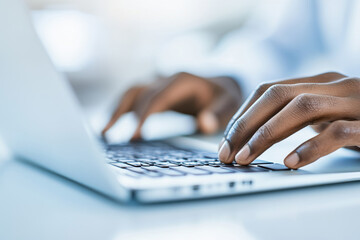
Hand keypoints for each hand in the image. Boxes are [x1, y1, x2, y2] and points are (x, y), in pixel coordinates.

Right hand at [102, 72, 241, 140]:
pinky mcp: (156, 92)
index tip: (133, 136)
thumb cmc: (226, 97)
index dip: (143, 116)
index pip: (156, 98)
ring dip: (116, 109)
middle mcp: (166, 79)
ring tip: (103, 132)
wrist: (223, 85)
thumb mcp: (229, 104)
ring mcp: (159, 83)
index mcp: (181, 81)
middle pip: (137, 92)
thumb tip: (202, 125)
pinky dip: (122, 110)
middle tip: (108, 135)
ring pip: (131, 92)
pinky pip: (135, 98)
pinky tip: (112, 126)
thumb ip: (218, 114)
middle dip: (121, 112)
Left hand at [218, 72, 359, 168]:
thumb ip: (304, 115)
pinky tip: (292, 162)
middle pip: (278, 96)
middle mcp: (335, 85)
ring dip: (268, 135)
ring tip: (248, 157)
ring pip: (301, 109)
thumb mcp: (334, 112)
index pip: (270, 89)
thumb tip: (264, 130)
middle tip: (229, 151)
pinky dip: (310, 147)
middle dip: (247, 124)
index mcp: (322, 80)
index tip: (227, 139)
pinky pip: (336, 133)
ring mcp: (355, 102)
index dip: (244, 114)